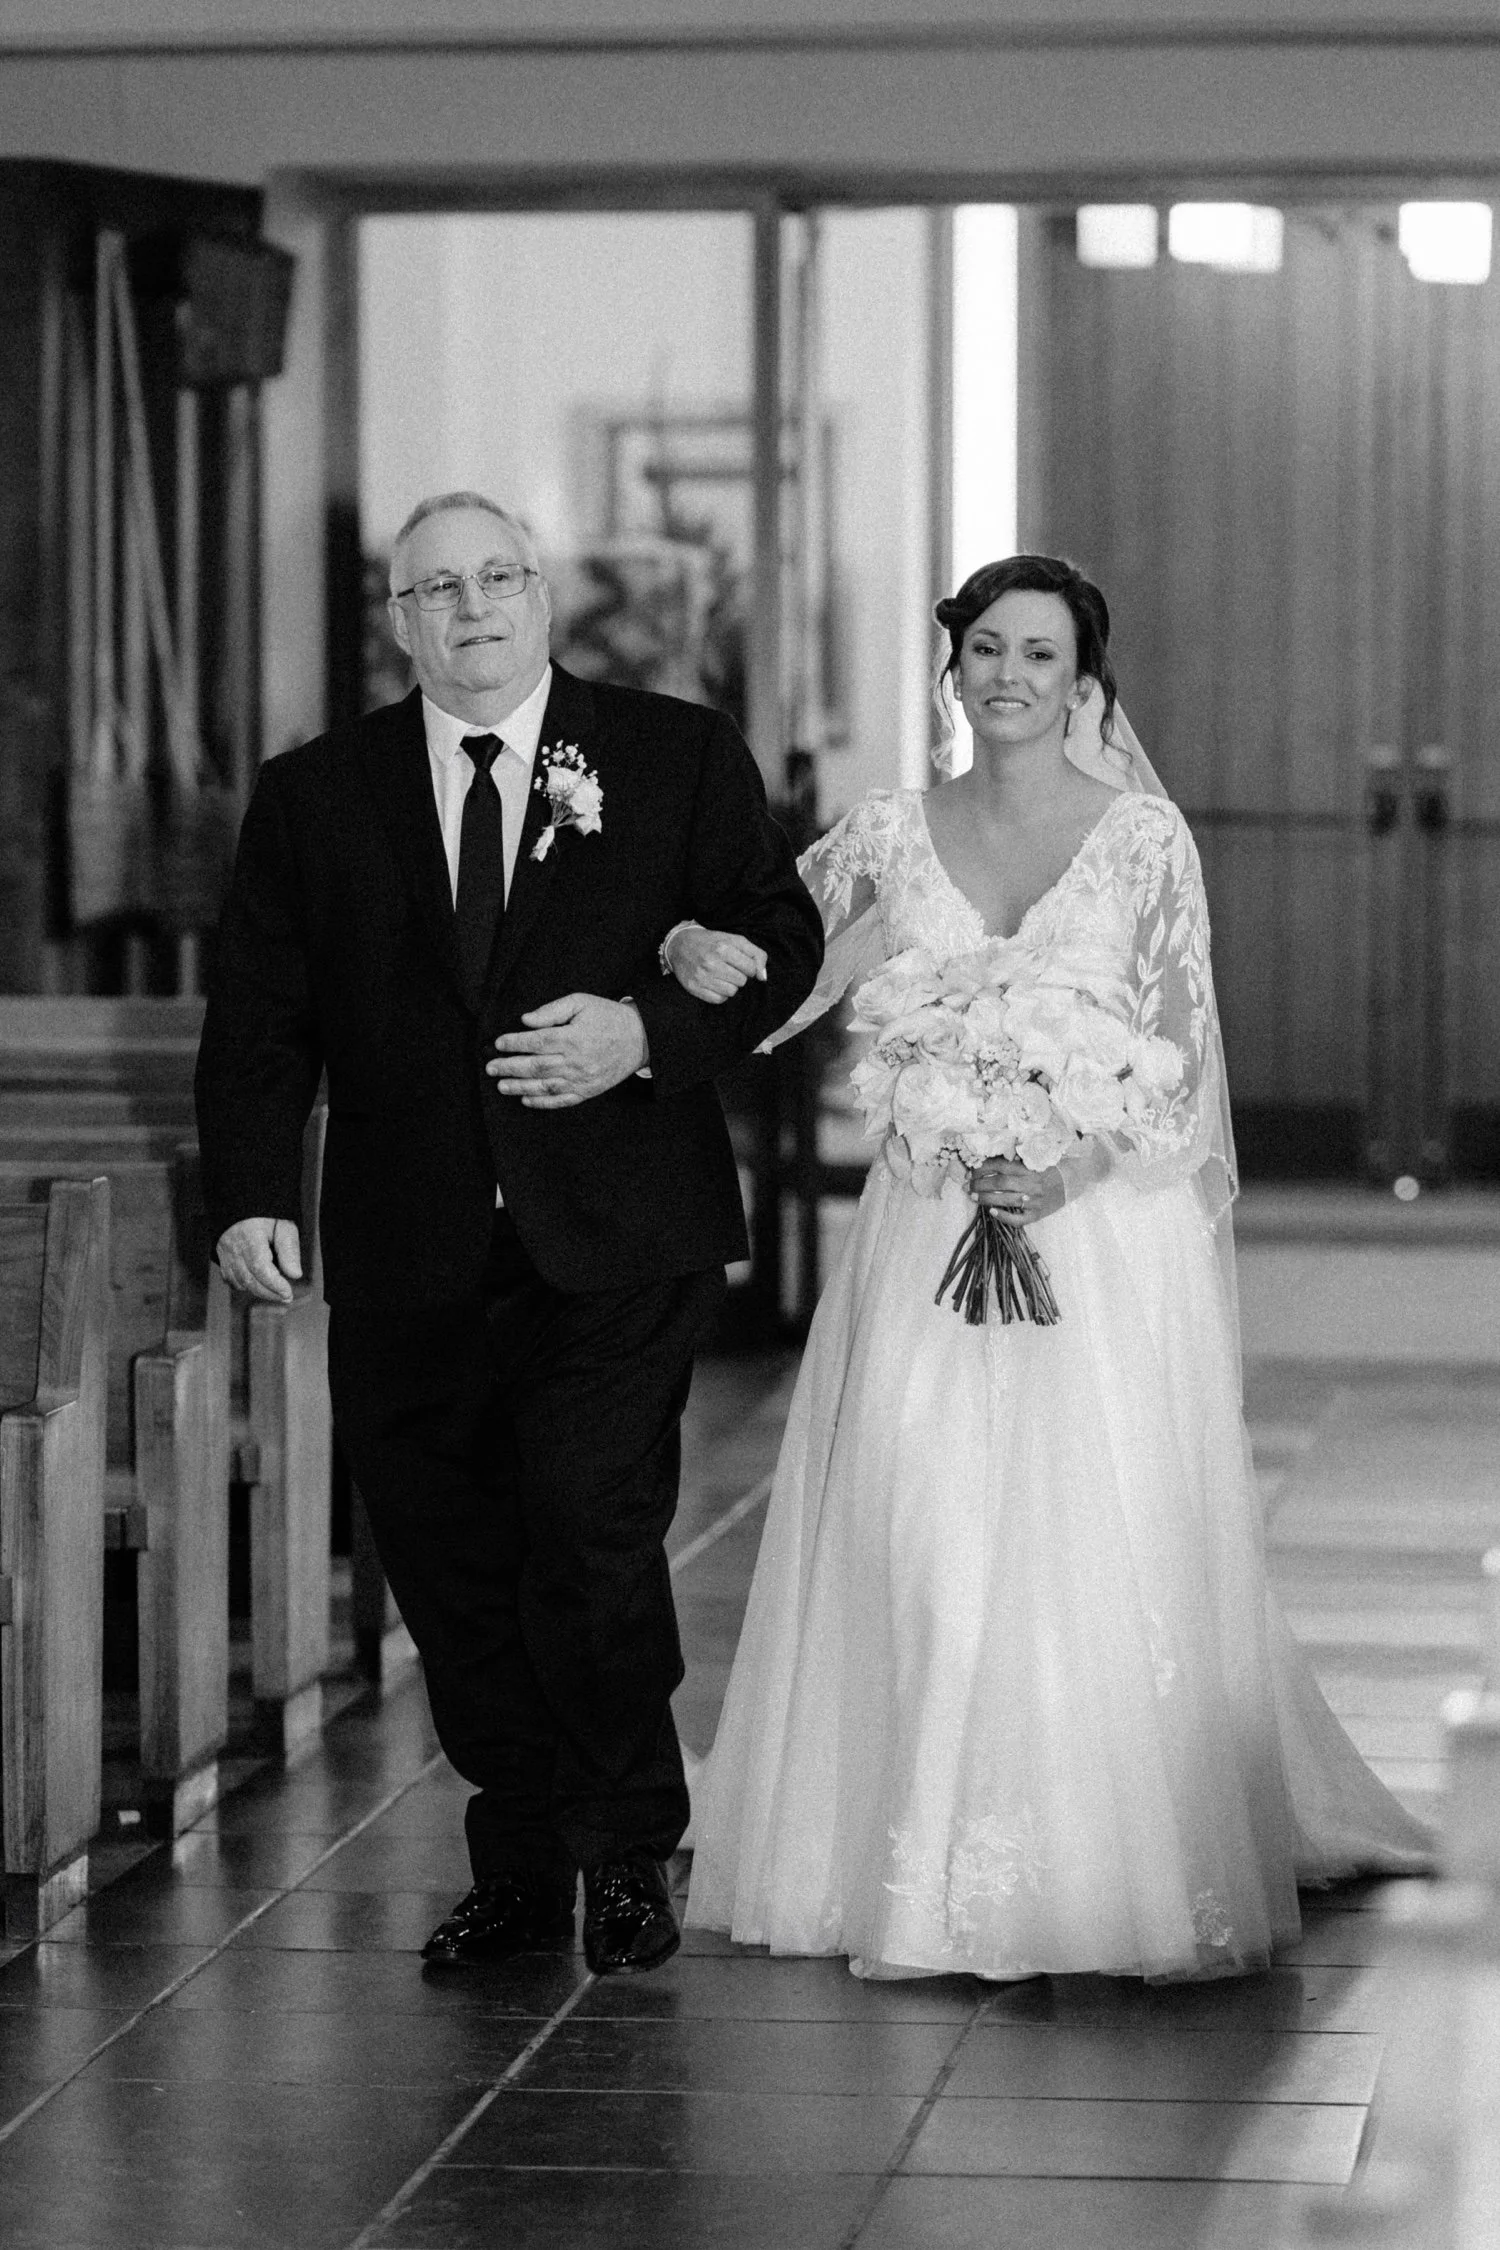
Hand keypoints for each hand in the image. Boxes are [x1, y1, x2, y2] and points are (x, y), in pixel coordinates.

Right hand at [216, 1216, 302, 1302]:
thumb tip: (294, 1274)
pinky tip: (258, 1285)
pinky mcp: (221, 1258)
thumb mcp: (283, 1225)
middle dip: (270, 1293)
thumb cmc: (265, 1214)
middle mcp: (233, 1247)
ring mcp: (225, 1254)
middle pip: (249, 1280)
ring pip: (239, 1282)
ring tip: (276, 1292)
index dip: (274, 1284)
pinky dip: (245, 1286)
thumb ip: (289, 1249)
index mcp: (249, 1236)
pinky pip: (231, 1280)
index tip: (288, 1292)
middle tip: (286, 1297)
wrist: (241, 1204)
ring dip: (259, 1291)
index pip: (260, 1267)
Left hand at [487, 993, 647, 1107]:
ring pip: (545, 1086)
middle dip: (510, 1067)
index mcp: (573, 1037)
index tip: (498, 1043)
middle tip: (490, 1067)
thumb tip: (526, 1020)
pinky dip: (542, 1102)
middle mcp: (576, 1061)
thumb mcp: (581, 1002)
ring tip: (501, 1086)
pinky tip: (526, 1099)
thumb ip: (552, 1010)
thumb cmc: (608, 1017)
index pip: (536, 1041)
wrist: (640, 1038)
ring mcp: (582, 1079)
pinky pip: (562, 1100)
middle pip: (536, 1066)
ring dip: (520, 1087)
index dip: (514, 1043)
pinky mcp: (588, 1090)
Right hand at [666, 924, 767, 1003]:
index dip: (749, 967)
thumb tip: (763, 977)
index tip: (740, 963)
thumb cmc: (712, 942)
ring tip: (721, 975)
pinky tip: (714, 983)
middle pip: (742, 981)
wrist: (679, 945)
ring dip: (730, 985)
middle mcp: (711, 962)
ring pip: (731, 992)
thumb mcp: (735, 940)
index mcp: (723, 948)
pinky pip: (719, 1000)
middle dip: (739, 976)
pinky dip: (720, 994)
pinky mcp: (694, 988)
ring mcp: (701, 976)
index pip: (751, 969)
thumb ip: (755, 954)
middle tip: (728, 968)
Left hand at [972, 1161, 1066, 1226]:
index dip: (982, 1168)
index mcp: (1029, 1167)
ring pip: (1006, 1200)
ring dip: (986, 1198)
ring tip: (973, 1197)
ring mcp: (1034, 1200)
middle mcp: (1031, 1183)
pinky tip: (991, 1212)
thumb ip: (1015, 1159)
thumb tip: (989, 1157)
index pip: (1000, 1165)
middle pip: (1000, 1183)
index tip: (970, 1172)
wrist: (1071, 1182)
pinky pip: (1018, 1219)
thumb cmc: (1049, 1169)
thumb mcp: (1034, 1158)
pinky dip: (1004, 1216)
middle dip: (979, 1184)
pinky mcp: (1037, 1214)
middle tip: (967, 1185)